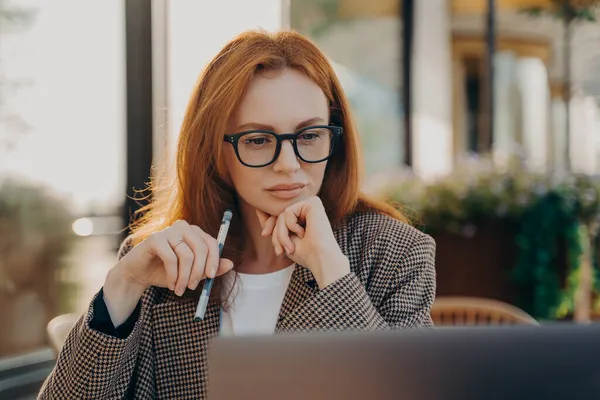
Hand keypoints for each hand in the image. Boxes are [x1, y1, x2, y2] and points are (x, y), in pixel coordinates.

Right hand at [115, 220, 233, 295]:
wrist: (139, 273)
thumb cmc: (167, 271)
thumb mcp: (192, 272)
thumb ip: (211, 268)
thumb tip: (231, 264)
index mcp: (195, 233)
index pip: (211, 243)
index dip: (214, 260)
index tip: (211, 277)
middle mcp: (183, 227)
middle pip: (201, 248)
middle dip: (199, 271)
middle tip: (193, 287)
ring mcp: (169, 231)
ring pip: (186, 255)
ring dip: (184, 277)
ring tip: (179, 289)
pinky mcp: (155, 238)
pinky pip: (171, 258)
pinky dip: (173, 275)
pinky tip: (171, 284)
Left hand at [256, 196, 349, 288]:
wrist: (320, 259)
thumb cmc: (305, 253)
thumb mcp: (283, 238)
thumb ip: (273, 224)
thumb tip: (257, 208)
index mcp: (302, 216)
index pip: (278, 214)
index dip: (268, 223)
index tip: (265, 234)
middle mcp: (307, 208)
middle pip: (279, 214)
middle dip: (275, 233)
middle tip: (280, 251)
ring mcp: (310, 204)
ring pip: (282, 214)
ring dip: (281, 234)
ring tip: (290, 248)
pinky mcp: (313, 203)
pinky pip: (288, 211)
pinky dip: (290, 226)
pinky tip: (303, 233)